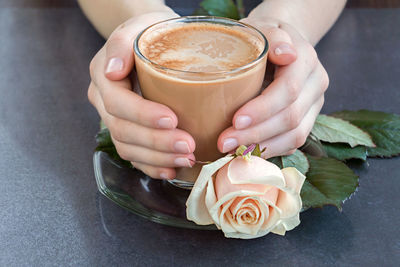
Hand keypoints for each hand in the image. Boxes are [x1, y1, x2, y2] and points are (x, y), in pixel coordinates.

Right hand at [88, 11, 195, 179]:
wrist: (151, 42)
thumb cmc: (150, 32)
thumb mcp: (138, 26)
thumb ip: (121, 43)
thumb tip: (112, 71)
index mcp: (103, 76)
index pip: (117, 102)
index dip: (142, 115)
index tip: (172, 118)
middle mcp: (104, 102)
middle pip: (123, 130)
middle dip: (156, 142)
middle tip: (188, 145)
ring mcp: (114, 119)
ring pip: (128, 148)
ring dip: (157, 158)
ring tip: (187, 158)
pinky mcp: (128, 131)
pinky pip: (134, 156)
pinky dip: (152, 166)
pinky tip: (171, 169)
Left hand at [217, 17, 328, 157]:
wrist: (281, 45)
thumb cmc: (264, 37)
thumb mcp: (263, 28)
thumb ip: (273, 36)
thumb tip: (285, 53)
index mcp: (306, 61)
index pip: (289, 90)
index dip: (263, 109)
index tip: (235, 120)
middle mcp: (315, 85)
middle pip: (291, 118)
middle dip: (256, 134)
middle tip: (224, 143)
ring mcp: (314, 105)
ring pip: (295, 136)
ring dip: (262, 147)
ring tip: (231, 151)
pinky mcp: (307, 120)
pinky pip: (293, 143)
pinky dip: (269, 150)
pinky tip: (247, 152)